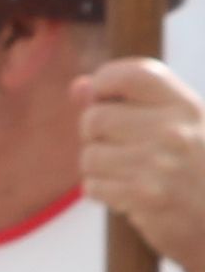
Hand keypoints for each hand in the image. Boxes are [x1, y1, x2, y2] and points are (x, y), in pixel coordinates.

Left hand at [80, 58, 204, 271]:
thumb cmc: (197, 175)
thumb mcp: (181, 129)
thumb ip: (132, 104)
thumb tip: (79, 87)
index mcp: (188, 108)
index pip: (132, 74)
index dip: (105, 82)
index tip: (106, 100)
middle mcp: (175, 132)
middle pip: (95, 117)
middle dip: (97, 137)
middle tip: (123, 152)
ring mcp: (161, 165)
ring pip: (90, 155)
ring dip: (100, 169)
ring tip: (130, 177)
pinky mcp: (145, 198)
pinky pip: (92, 185)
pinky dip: (103, 192)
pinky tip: (130, 197)